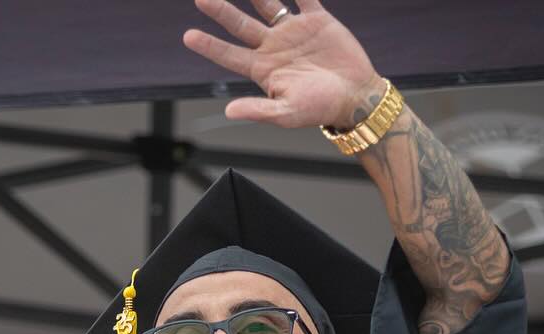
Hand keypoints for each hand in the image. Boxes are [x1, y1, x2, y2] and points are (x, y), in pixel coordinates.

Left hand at [183, 0, 380, 129]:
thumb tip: (229, 111)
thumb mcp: (286, 113)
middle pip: (240, 25)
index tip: (188, 35)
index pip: (229, 55)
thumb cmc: (320, 109)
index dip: (209, 45)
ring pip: (267, 4)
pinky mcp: (316, 19)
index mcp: (262, 69)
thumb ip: (258, 110)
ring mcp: (293, 31)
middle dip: (220, 10)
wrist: (356, 96)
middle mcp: (272, 47)